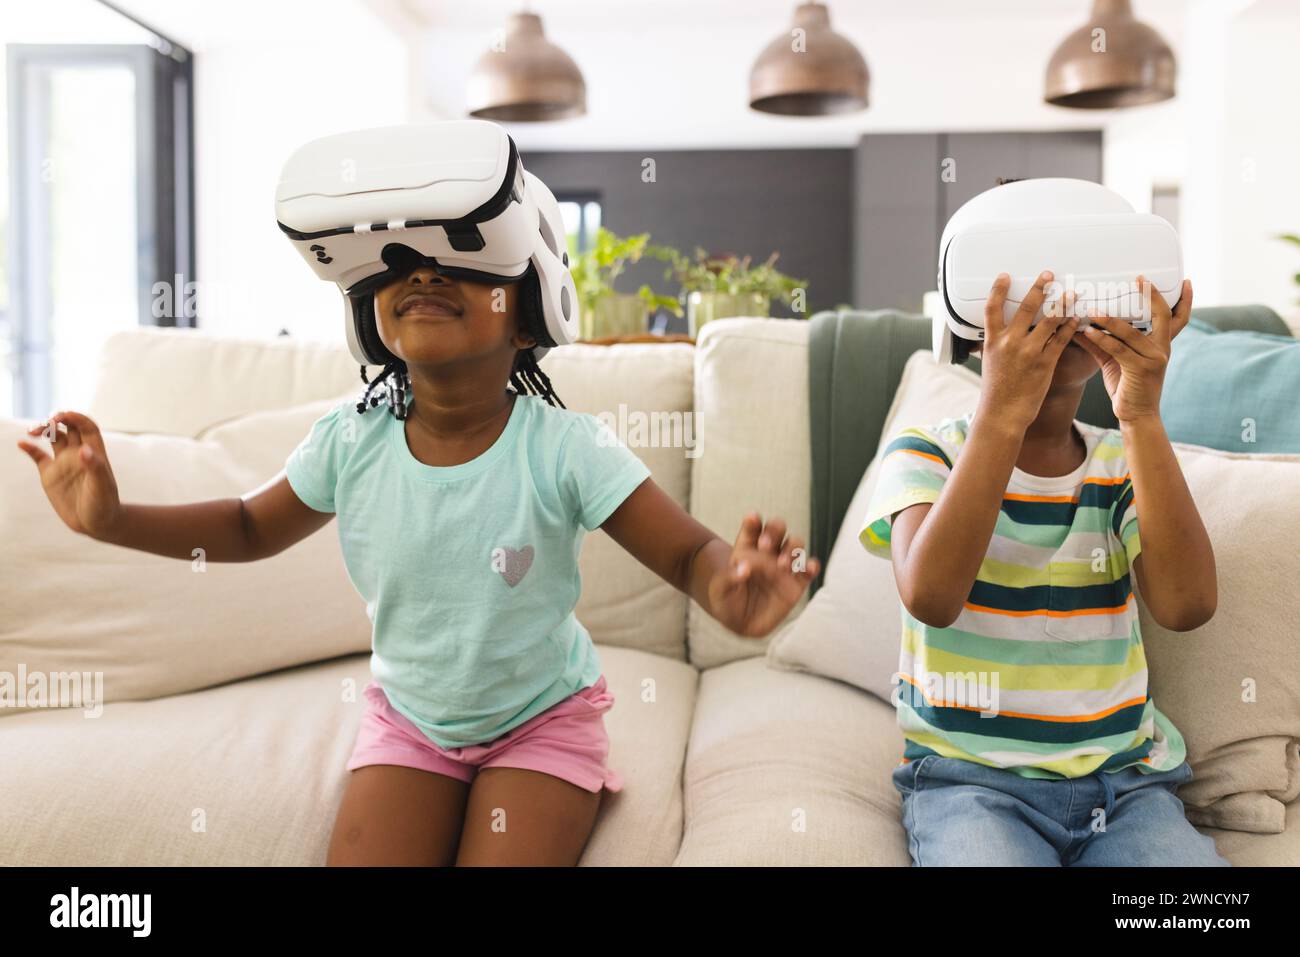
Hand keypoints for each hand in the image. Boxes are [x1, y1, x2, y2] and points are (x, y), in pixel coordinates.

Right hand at [16, 410, 122, 537]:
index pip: (86, 426)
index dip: (75, 417)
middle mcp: (78, 454)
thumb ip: (94, 467)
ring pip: (52, 437)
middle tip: (47, 423)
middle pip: (67, 427)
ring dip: (43, 429)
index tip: (62, 416)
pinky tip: (22, 443)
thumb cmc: (104, 504)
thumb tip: (83, 450)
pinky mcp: (50, 475)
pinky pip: (38, 456)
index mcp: (94, 452)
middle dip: (56, 419)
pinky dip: (29, 449)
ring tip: (32, 432)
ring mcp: (63, 463)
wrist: (96, 524)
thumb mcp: (101, 486)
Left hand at [707, 513, 819, 637]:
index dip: (753, 521)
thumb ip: (728, 578)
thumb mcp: (720, 591)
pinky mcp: (796, 583)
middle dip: (773, 531)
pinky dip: (811, 566)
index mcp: (747, 548)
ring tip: (781, 564)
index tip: (751, 518)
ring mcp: (784, 566)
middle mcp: (768, 552)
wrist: (740, 622)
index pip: (752, 528)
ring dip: (791, 549)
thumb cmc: (727, 601)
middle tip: (764, 545)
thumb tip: (743, 569)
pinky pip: (808, 570)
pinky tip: (809, 567)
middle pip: (777, 529)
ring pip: (795, 545)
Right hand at [976, 271, 1078, 430]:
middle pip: (1025, 308)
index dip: (998, 290)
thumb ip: (993, 345)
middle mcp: (1010, 343)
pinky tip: (1076, 318)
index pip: (992, 309)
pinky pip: (1061, 340)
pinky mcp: (1045, 363)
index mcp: (993, 341)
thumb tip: (992, 334)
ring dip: (1061, 304)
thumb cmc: (996, 391)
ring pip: (1048, 321)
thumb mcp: (988, 363)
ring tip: (1071, 293)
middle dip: (1038, 289)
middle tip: (1048, 276)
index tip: (1004, 276)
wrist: (1003, 413)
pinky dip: (1069, 327)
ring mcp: (1028, 352)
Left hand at [1072, 277, 1190, 421]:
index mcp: (1161, 344)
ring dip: (1110, 319)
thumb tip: (1080, 327)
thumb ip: (1102, 343)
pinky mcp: (1141, 369)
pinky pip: (1119, 349)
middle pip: (1163, 316)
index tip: (1185, 282)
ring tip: (1092, 310)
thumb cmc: (1128, 386)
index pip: (1178, 318)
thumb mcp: (1116, 361)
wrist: (1136, 415)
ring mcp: (1154, 358)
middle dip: (1153, 296)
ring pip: (1132, 332)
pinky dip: (1102, 339)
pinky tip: (1087, 332)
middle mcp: (1162, 348)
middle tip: (1141, 280)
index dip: (1184, 300)